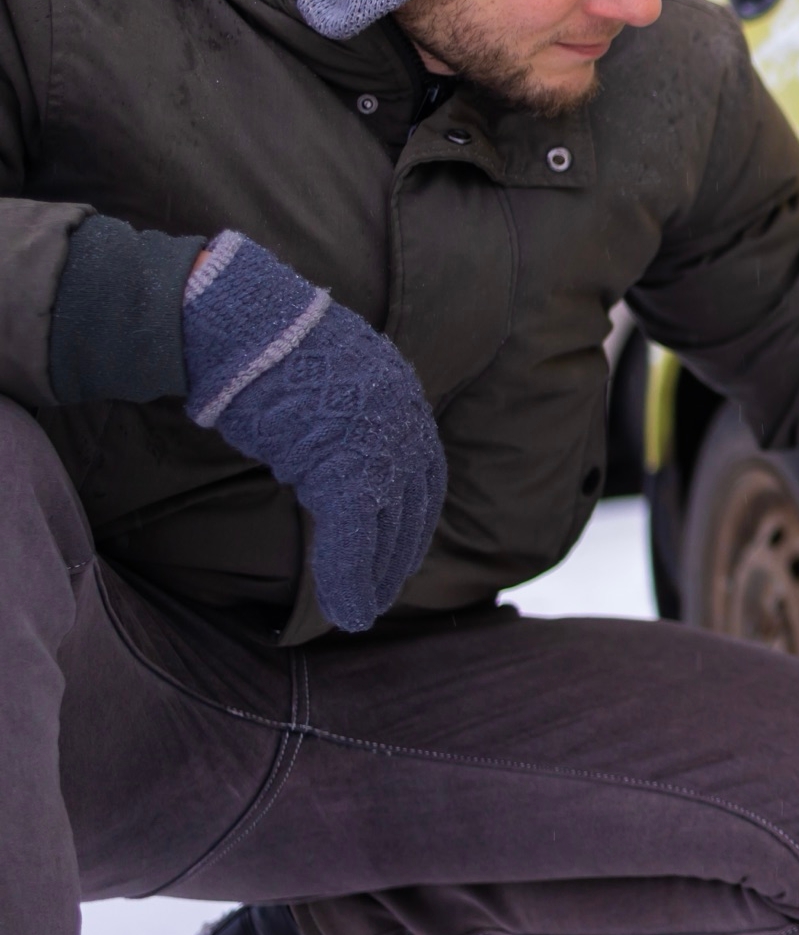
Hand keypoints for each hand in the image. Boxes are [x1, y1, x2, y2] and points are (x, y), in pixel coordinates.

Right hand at [181, 232, 446, 632]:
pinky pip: (352, 537)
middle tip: (381, 593)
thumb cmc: (262, 346)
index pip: (423, 474)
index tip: (401, 551)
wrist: (240, 321)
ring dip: (372, 578)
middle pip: (411, 506)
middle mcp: (403, 420)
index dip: (412, 518)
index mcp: (400, 396)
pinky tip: (346, 612)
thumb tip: (327, 454)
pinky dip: (347, 579)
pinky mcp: (344, 468)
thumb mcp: (321, 383)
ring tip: (359, 613)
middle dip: (397, 554)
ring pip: (384, 529)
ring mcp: (378, 443)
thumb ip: (342, 420)